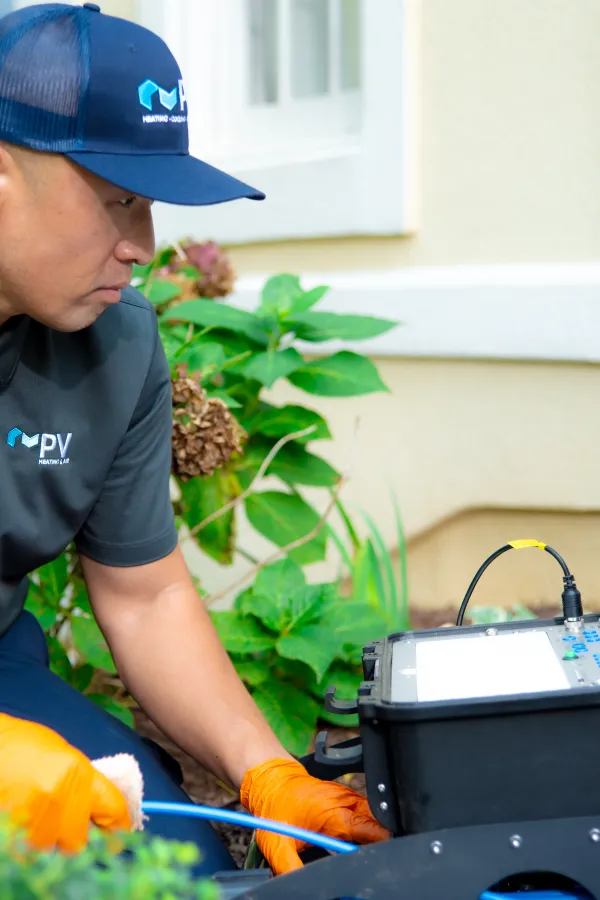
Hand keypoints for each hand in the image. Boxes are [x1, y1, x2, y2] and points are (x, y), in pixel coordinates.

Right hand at [0, 713, 130, 852]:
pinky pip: (30, 849)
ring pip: (52, 847)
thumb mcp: (62, 755)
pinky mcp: (15, 832)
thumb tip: (97, 810)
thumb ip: (82, 782)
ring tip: (37, 813)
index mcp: (79, 773)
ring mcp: (37, 818)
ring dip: (47, 837)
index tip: (121, 832)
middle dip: (74, 834)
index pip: (114, 809)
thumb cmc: (22, 745)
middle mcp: (62, 798)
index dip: (119, 825)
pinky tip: (24, 819)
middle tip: (64, 823)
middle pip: (80, 839)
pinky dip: (29, 839)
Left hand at [240, 758, 389, 874]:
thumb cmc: (276, 806)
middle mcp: (345, 803)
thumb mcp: (277, 843)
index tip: (380, 858)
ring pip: (373, 814)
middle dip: (379, 839)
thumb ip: (290, 866)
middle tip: (373, 857)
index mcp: (334, 815)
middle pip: (377, 823)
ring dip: (374, 830)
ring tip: (368, 847)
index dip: (380, 844)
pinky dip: (366, 823)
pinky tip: (360, 835)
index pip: (371, 830)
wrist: (273, 780)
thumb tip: (296, 883)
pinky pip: (365, 810)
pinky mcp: (344, 797)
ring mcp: (346, 797)